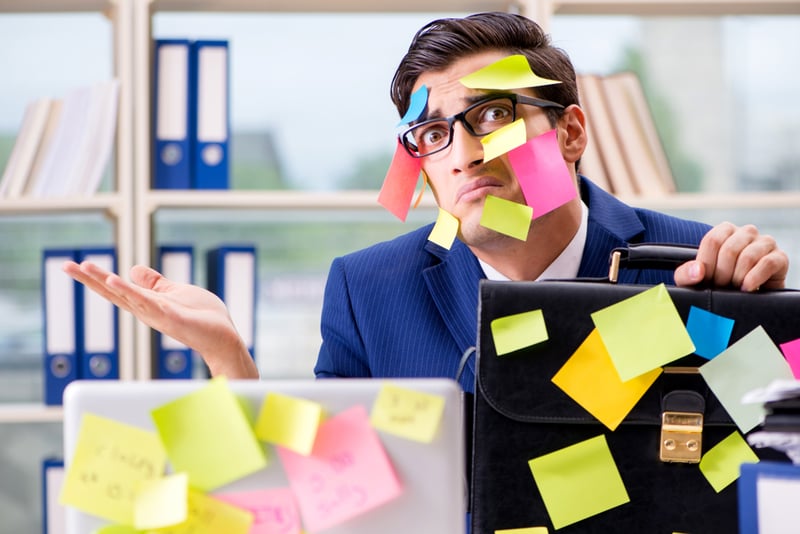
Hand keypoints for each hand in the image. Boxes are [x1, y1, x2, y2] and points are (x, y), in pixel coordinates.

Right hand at [63, 260, 258, 378]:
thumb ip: (155, 283)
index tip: (73, 265)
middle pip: (114, 294)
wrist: (224, 337)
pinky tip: (119, 281)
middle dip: (91, 281)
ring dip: (108, 283)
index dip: (95, 278)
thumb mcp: (174, 293)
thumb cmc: (202, 317)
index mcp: (147, 304)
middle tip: (67, 266)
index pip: (116, 290)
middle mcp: (147, 311)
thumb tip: (134, 269)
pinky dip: (134, 293)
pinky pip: (152, 304)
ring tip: (88, 268)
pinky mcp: (174, 317)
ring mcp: (160, 316)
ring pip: (129, 297)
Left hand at [674, 222, 788, 290]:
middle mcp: (746, 232)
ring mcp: (765, 243)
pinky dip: (755, 278)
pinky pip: (768, 263)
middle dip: (722, 275)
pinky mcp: (780, 257)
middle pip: (729, 250)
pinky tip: (747, 288)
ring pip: (748, 257)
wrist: (743, 299)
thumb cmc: (716, 285)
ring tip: (735, 288)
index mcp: (724, 231)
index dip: (707, 264)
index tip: (707, 280)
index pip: (712, 240)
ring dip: (738, 278)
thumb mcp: (695, 280)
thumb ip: (686, 274)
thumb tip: (698, 271)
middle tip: (722, 287)